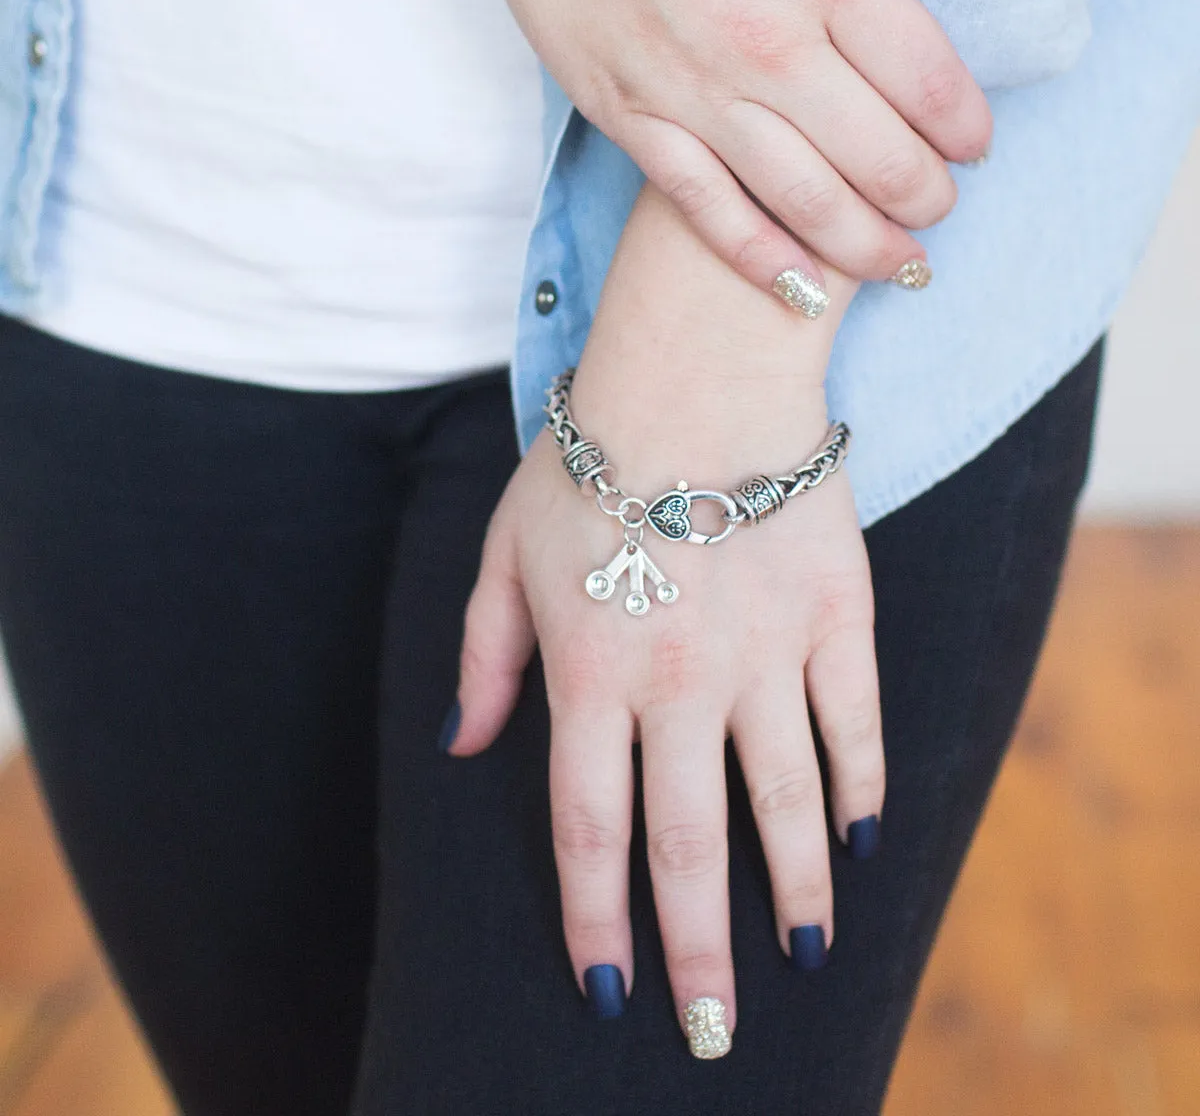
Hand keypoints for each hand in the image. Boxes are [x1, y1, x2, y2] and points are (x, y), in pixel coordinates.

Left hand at [447, 185, 884, 1050]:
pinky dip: (862, 786)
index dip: (596, 917)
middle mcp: (678, 680)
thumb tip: (465, 745)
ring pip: (788, 799)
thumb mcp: (503, 550)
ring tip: (807, 957)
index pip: (588, 826)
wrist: (695, 369)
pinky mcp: (838, 613)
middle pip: (689, 843)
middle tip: (713, 1030)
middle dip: (699, 949)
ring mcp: (767, 651)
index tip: (608, 986)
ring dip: (797, 889)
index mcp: (590, 671)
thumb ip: (484, 656)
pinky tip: (864, 839)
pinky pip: (856, 721)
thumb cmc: (590, 459)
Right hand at [462, 0, 991, 301]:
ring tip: (898, 264)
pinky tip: (802, 290)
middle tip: (938, 211)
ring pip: (807, 200)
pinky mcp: (638, 123)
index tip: (973, 148)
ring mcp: (700, 95)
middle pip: (881, 157)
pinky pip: (711, 212)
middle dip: (925, 198)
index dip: (965, 128)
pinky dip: (762, 258)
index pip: (929, 80)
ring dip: (865, 244)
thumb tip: (904, 11)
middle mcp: (771, 45)